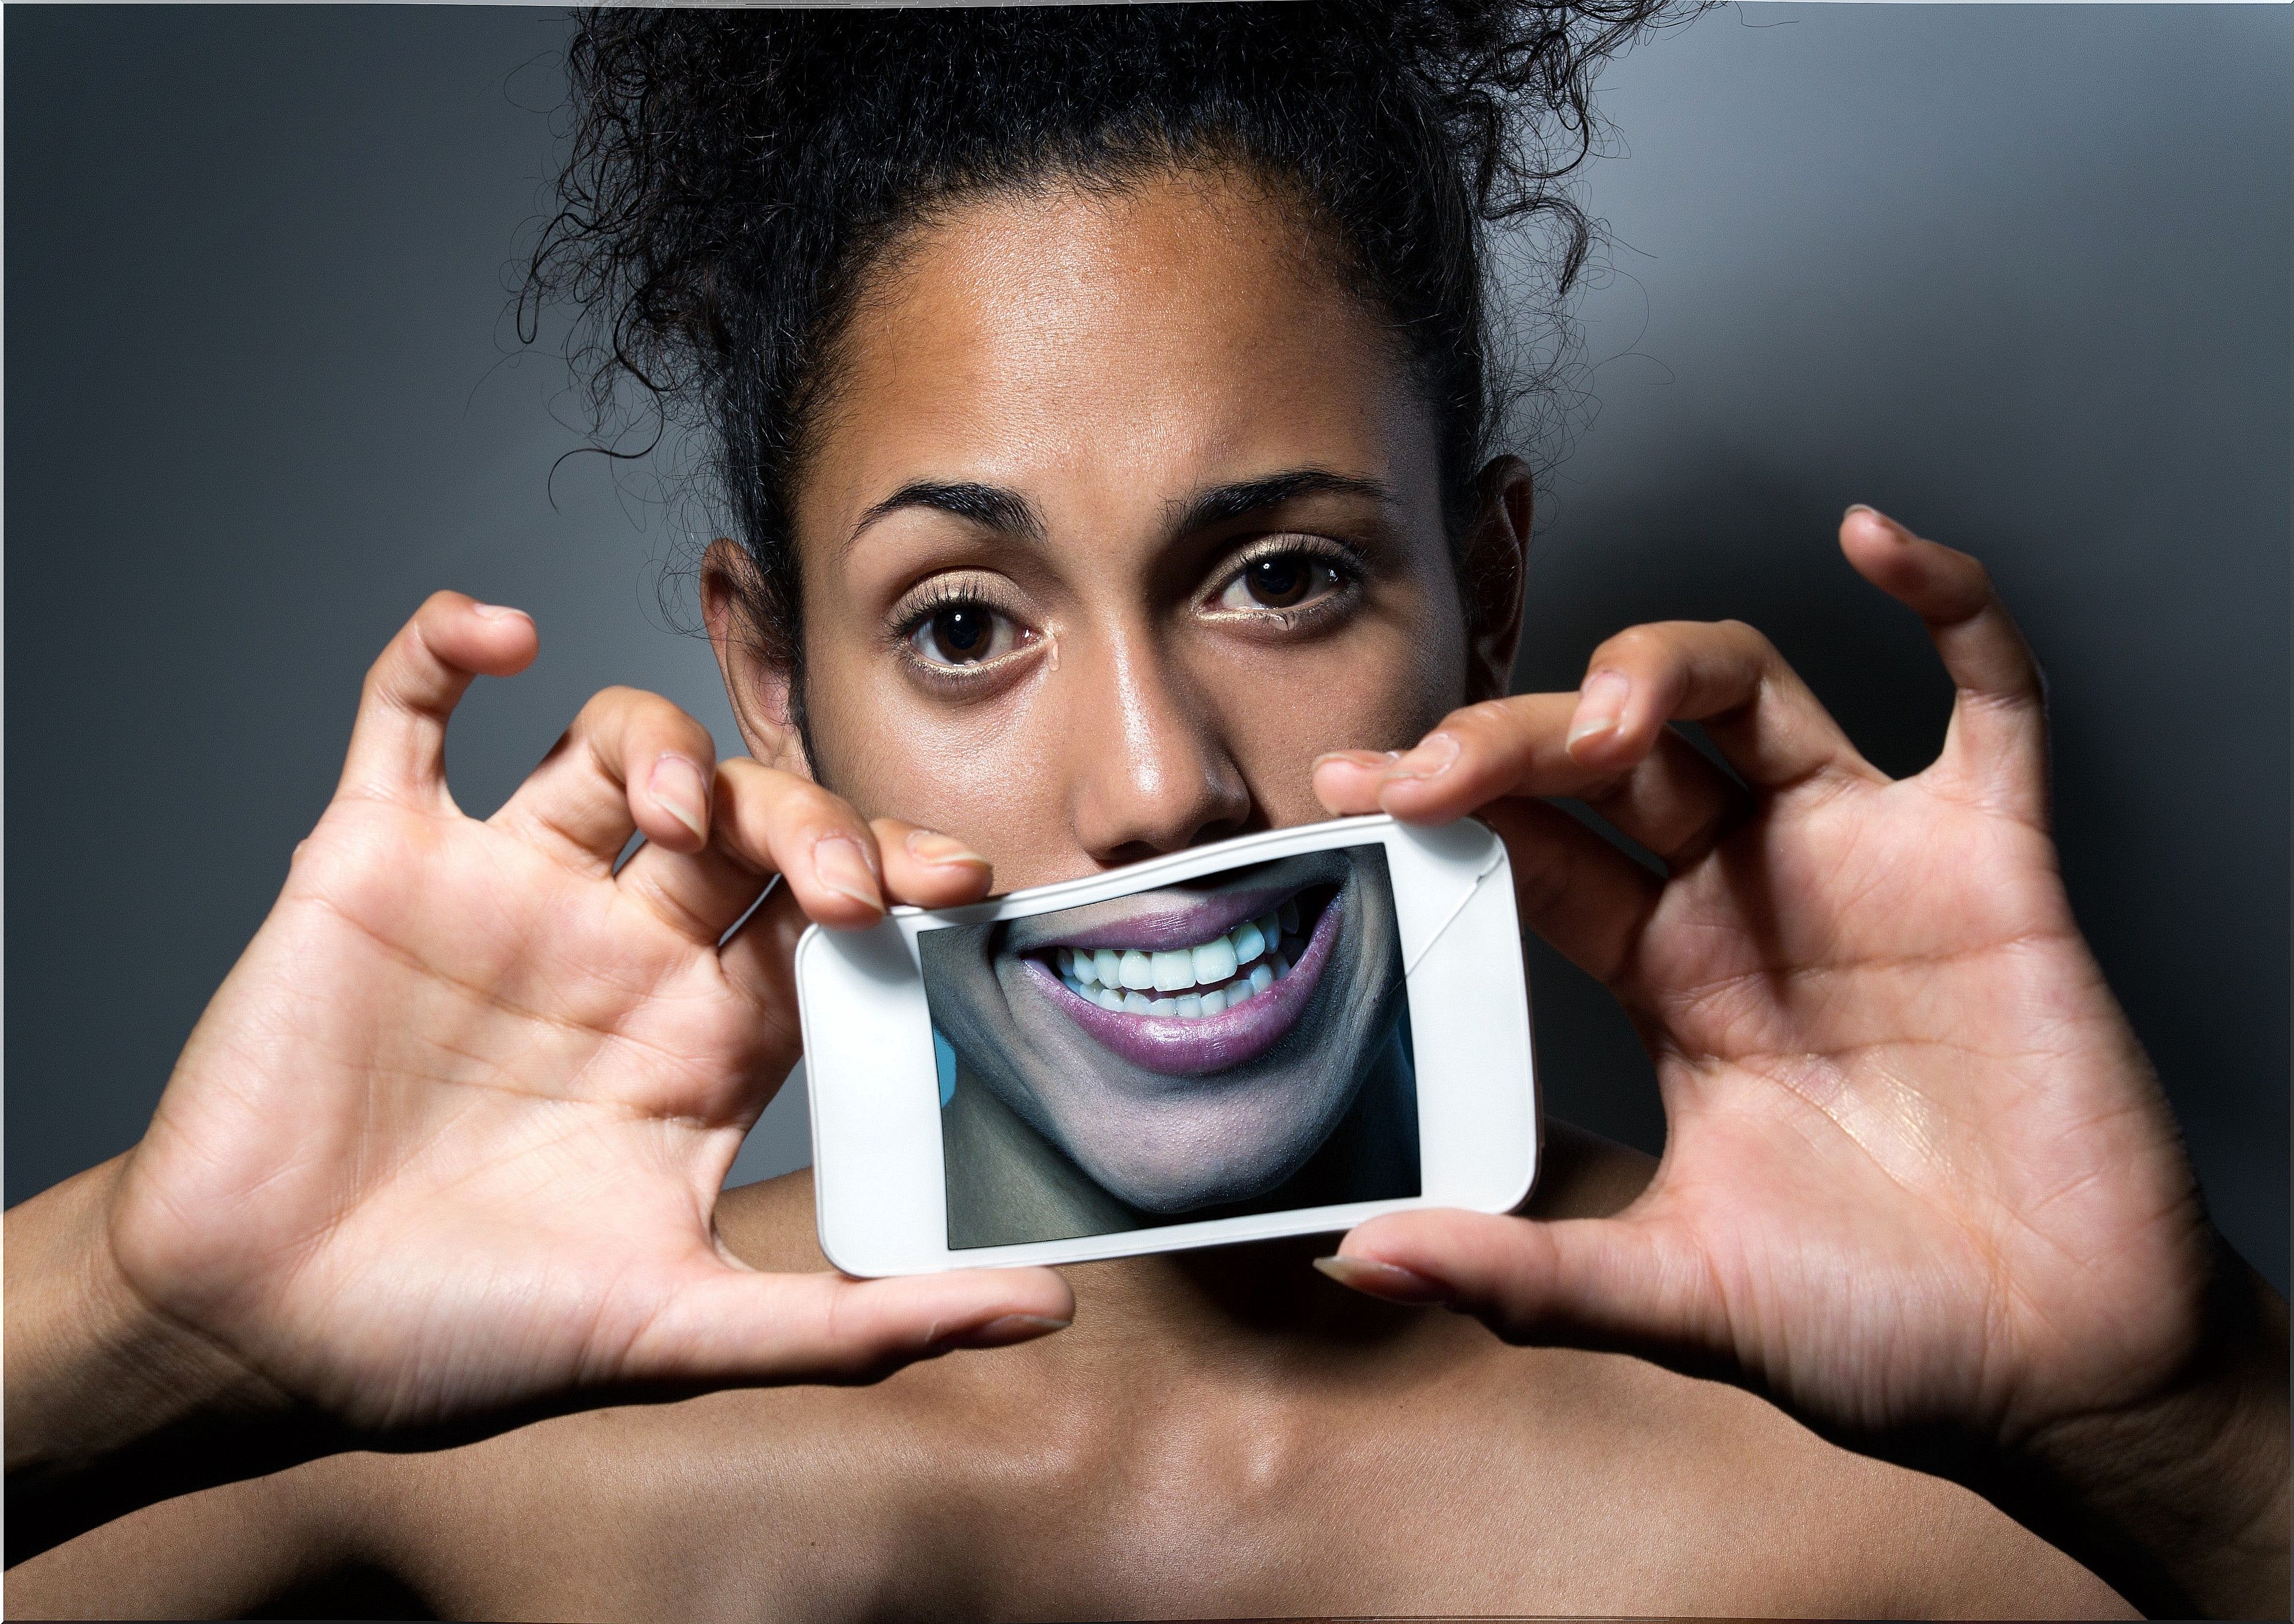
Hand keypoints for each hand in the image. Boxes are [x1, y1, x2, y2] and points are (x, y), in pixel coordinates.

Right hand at [62, 594, 1071, 1444]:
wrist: (259, 1340)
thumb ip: (862, 1318)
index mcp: (704, 1034)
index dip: (901, 876)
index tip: (960, 884)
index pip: (834, 912)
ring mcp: (500, 892)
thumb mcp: (681, 1333)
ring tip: (675, 817)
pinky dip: (444, 647)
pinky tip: (499, 638)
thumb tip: (1048, 1310)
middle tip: (839, 882)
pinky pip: (408, 713)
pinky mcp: (374, 861)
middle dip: (813, 818)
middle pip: (751, 813)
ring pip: (611, 742)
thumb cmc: (463, 1339)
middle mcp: (619, 945)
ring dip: (665, 743)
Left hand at [1311, 508, 2284, 1614]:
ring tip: (1599, 710)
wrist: (2054, 1368)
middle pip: (1614, 754)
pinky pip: (1991, 702)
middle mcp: (1752, 895)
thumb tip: (1355, 1261)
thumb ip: (1518, 1271)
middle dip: (1516, 738)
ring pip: (1754, 695)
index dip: (1445, 804)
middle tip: (1434, 768)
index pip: (1535, 847)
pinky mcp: (1993, 864)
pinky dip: (1953, 607)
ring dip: (1666, 666)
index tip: (1346, 785)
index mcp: (1670, 972)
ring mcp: (1870, 864)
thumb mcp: (1671, 1291)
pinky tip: (1884, 542)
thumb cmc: (1875, 1325)